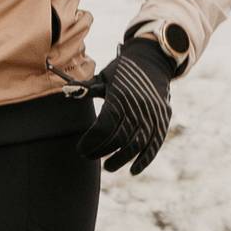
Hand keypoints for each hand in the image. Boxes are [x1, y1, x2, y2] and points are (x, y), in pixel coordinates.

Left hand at [84, 35, 179, 173]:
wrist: (152, 59)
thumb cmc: (121, 71)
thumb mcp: (103, 77)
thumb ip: (87, 88)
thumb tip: (67, 93)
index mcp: (120, 96)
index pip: (104, 127)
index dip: (91, 142)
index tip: (81, 150)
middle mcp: (138, 106)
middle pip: (119, 138)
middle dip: (102, 151)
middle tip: (90, 157)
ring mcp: (153, 113)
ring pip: (137, 144)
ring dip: (122, 159)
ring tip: (109, 166)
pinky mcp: (163, 118)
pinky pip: (155, 143)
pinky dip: (145, 159)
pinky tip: (133, 170)